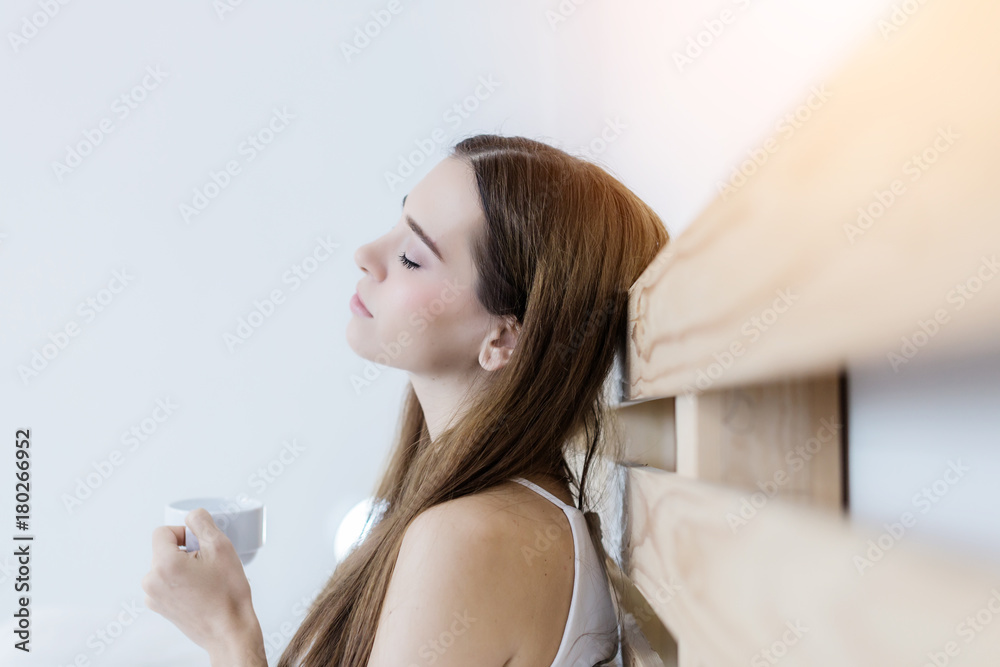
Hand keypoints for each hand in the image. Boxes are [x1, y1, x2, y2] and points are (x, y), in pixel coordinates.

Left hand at [141, 508, 263, 659]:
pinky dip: (180, 581)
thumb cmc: (227, 594)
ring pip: (166, 566)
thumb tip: (192, 516)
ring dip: (183, 567)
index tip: (199, 546)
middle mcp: (151, 581)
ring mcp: (153, 596)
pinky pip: (166, 582)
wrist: (229, 630)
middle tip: (208, 565)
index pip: (162, 532)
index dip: (184, 533)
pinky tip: (199, 591)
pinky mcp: (159, 607)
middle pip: (164, 549)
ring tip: (205, 581)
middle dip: (184, 551)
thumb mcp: (221, 547)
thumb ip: (202, 522)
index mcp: (164, 564)